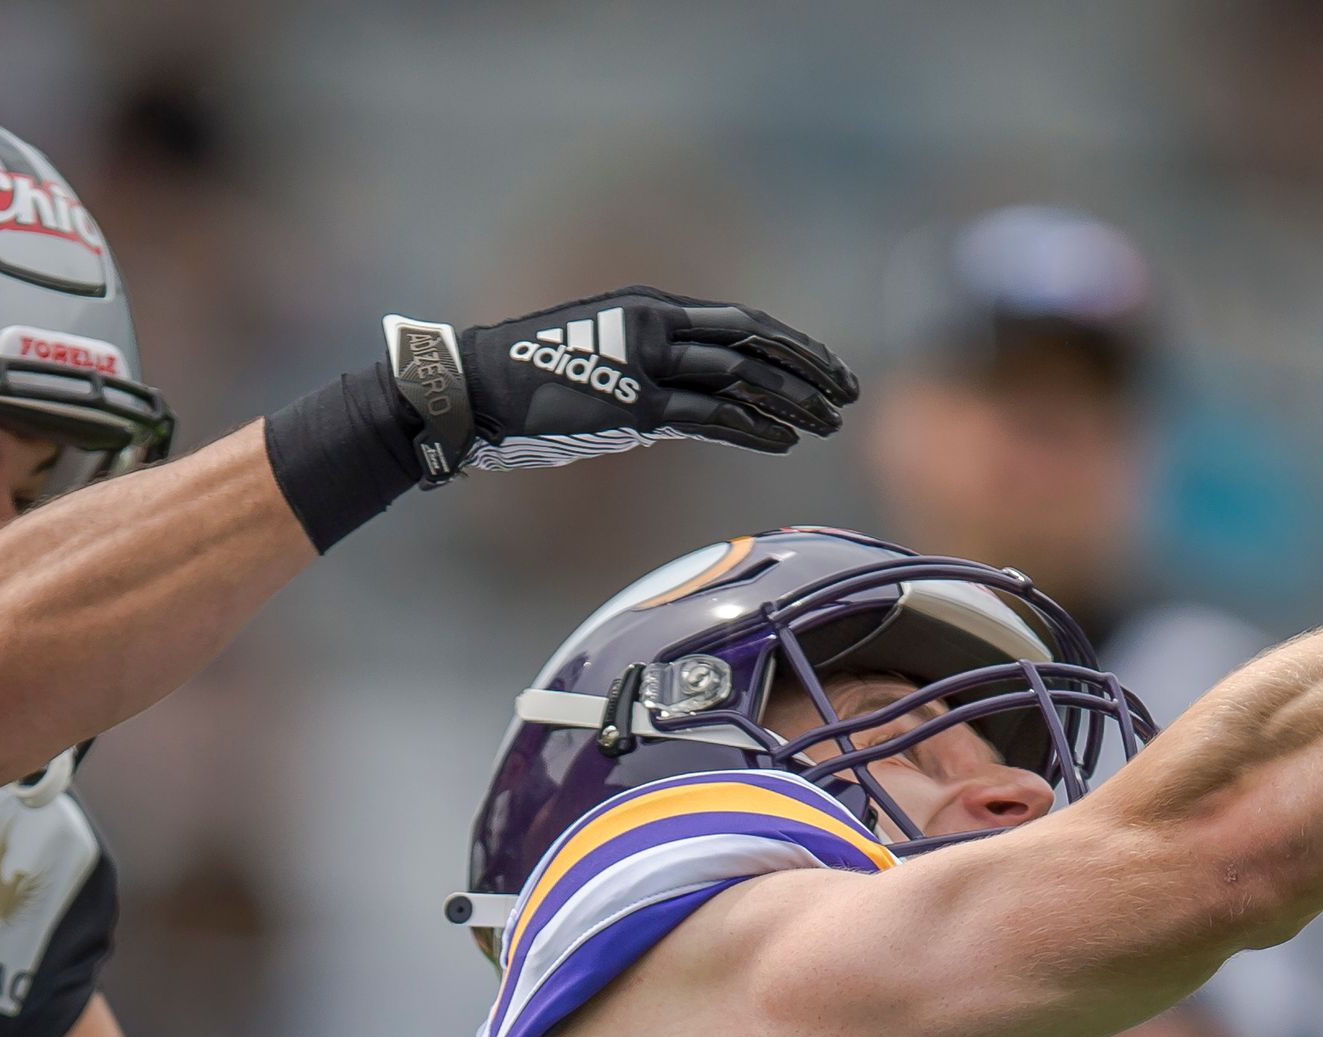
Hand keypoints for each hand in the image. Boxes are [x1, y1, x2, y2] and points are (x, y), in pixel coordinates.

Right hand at [379, 289, 855, 480]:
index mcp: (651, 310)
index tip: (826, 369)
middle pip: (754, 342)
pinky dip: (754, 426)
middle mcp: (656, 327)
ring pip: (740, 378)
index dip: (791, 346)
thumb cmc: (529, 385)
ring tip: (830, 421)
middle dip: (808, 367)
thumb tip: (698, 413)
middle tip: (848, 390)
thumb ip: (654, 382)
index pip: (740, 324)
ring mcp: (646, 365)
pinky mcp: (634, 406)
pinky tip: (787, 439)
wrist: (474, 391)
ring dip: (793, 399)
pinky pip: (710, 415)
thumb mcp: (604, 368)